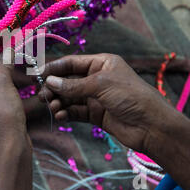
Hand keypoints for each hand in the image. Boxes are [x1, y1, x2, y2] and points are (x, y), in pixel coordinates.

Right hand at [38, 53, 177, 153]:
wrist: (152, 126)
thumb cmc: (131, 97)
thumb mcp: (100, 85)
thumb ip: (73, 85)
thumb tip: (49, 82)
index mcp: (101, 64)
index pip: (72, 63)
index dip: (54, 68)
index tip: (37, 74)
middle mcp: (97, 78)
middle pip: (68, 80)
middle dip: (54, 87)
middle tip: (42, 96)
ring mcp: (96, 97)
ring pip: (70, 97)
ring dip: (59, 101)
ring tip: (52, 107)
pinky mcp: (95, 114)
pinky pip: (75, 111)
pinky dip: (66, 113)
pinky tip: (61, 116)